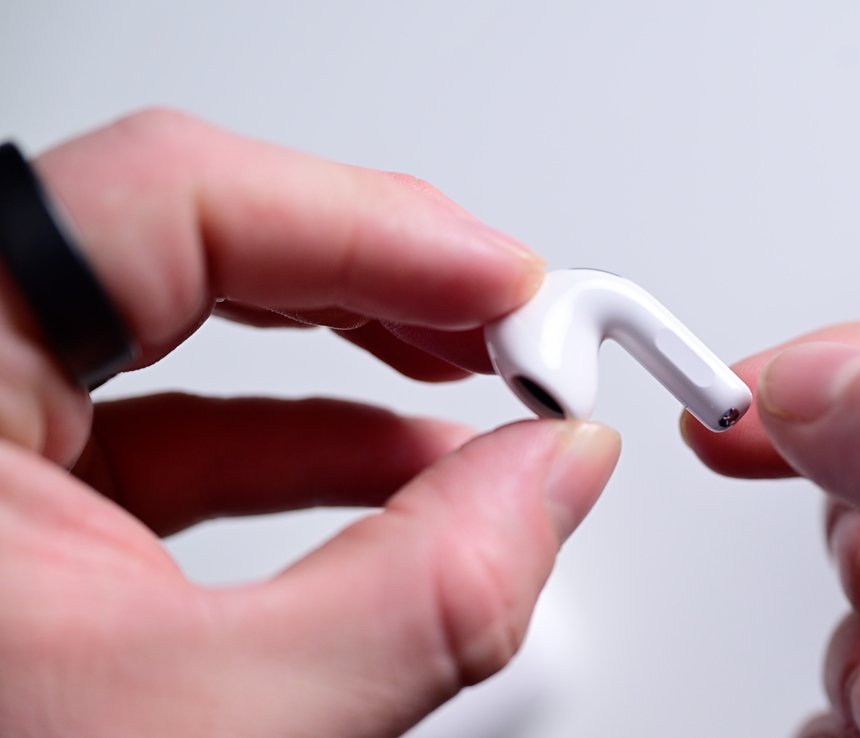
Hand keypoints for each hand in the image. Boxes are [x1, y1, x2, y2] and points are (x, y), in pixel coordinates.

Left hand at [0, 110, 619, 737]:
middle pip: (182, 238)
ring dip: (356, 359)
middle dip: (372, 275)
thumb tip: (557, 473)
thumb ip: (426, 592)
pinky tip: (404, 471)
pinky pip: (175, 429)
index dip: (361, 221)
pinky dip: (307, 443)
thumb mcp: (220, 728)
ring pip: (186, 330)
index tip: (498, 282)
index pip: (160, 203)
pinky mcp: (18, 517)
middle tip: (505, 317)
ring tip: (481, 400)